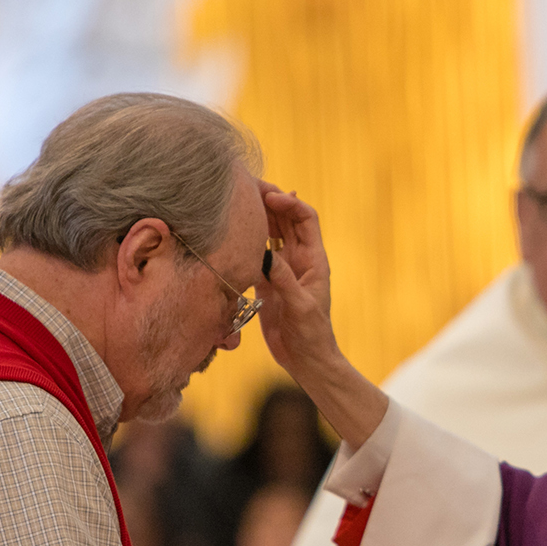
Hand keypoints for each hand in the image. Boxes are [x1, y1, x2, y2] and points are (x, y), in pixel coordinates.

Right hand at [255, 185, 389, 447]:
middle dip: (270, 201)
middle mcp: (299, 259)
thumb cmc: (311, 335)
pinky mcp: (268, 281)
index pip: (305, 219)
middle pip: (286, 219)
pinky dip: (248, 239)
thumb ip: (284, 280)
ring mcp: (283, 269)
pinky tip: (232, 229)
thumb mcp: (300, 307)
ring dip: (258, 216)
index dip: (289, 203)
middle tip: (248, 186)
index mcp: (314, 260)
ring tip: (237, 200)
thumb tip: (265, 252)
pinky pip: (257, 252)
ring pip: (271, 233)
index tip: (270, 197)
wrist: (305, 359)